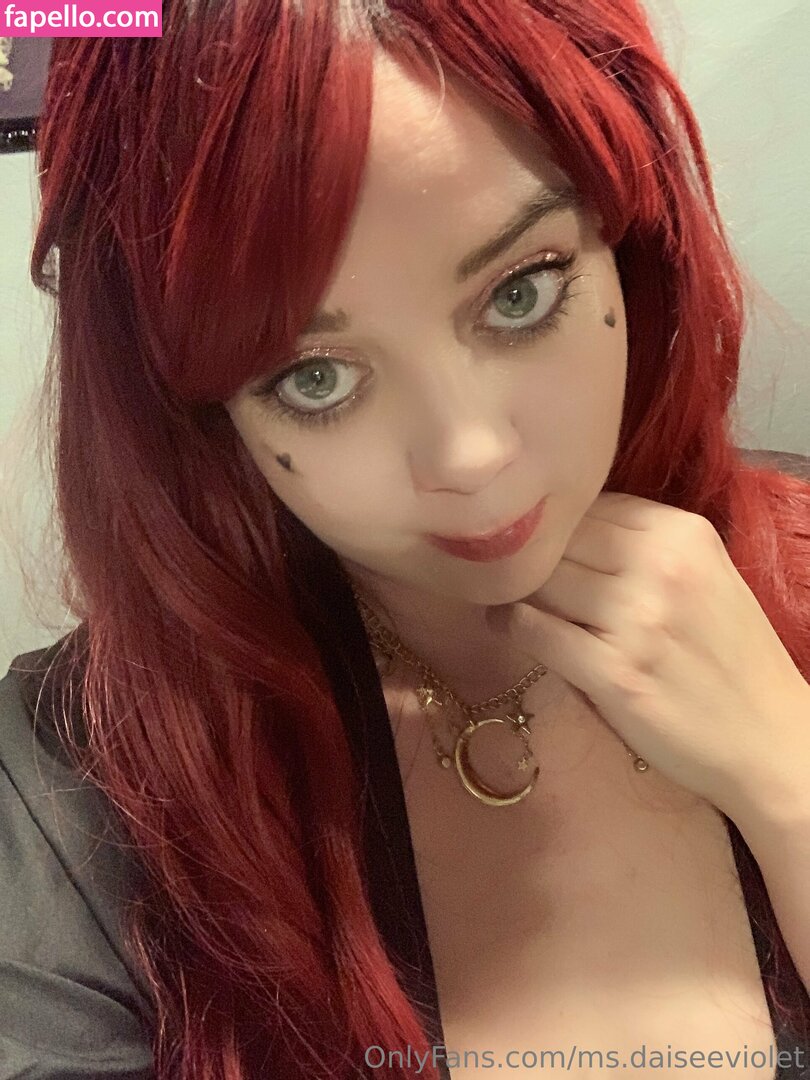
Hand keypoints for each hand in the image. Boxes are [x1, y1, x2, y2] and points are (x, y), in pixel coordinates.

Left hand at [485, 491, 809, 820]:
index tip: (537, 544)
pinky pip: (536, 632)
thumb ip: (641, 546)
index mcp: (683, 534)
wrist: (771, 739)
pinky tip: (509, 628)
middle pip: (559, 539)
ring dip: (515, 590)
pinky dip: (512, 626)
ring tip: (508, 599)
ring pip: (540, 581)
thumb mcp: (703, 577)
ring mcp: (637, 621)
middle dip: (530, 557)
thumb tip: (561, 529)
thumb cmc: (729, 657)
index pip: (588, 505)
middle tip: (507, 572)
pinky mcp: (614, 673)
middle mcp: (661, 567)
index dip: (555, 526)